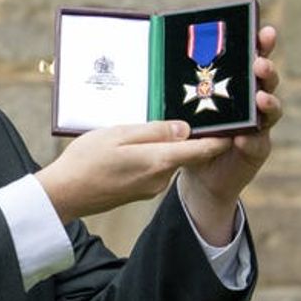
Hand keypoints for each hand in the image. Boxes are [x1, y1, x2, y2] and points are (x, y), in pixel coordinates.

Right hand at [36, 120, 229, 224]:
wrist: (64, 194)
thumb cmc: (85, 161)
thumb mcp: (117, 135)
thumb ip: (154, 130)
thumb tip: (185, 128)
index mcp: (158, 161)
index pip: (202, 148)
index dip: (221, 135)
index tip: (236, 119)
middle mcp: (160, 178)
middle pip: (186, 152)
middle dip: (190, 133)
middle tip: (191, 105)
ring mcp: (150, 187)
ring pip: (168, 159)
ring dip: (165, 143)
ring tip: (152, 122)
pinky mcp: (140, 191)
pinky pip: (154, 167)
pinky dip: (150, 155)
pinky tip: (131, 146)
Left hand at [179, 25, 282, 242]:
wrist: (200, 172)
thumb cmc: (192, 132)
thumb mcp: (182, 108)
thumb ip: (177, 88)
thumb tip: (154, 59)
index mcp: (235, 84)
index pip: (251, 59)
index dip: (261, 44)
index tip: (264, 30)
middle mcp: (252, 101)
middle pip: (266, 79)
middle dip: (266, 68)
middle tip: (259, 63)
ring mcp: (259, 125)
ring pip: (270, 109)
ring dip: (267, 101)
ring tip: (259, 97)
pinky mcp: (257, 148)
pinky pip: (258, 142)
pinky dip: (252, 139)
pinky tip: (244, 137)